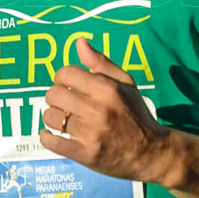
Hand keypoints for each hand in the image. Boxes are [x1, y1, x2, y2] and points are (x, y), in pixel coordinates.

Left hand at [40, 38, 171, 184]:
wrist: (151, 152)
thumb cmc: (136, 114)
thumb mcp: (126, 83)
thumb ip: (101, 62)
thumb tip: (79, 42)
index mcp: (107, 89)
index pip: (66, 74)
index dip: (62, 78)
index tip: (67, 86)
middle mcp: (99, 110)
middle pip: (54, 95)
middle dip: (55, 98)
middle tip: (64, 104)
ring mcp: (92, 134)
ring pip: (51, 118)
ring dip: (53, 118)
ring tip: (63, 120)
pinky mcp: (86, 154)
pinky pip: (52, 142)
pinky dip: (47, 138)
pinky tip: (52, 135)